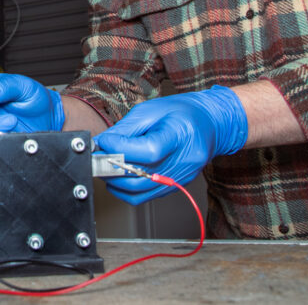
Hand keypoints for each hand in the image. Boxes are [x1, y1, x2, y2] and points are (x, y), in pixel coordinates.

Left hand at [95, 86, 247, 204]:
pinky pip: (145, 197)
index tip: (103, 142)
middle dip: (112, 168)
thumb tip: (102, 142)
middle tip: (97, 157)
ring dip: (115, 182)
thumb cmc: (182, 112)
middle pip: (142, 176)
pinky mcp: (175, 187)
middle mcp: (184, 162)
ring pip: (140, 192)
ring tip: (104, 166)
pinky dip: (126, 190)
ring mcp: (181, 178)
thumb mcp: (151, 110)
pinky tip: (118, 177)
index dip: (120, 149)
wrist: (210, 124)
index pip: (149, 151)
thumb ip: (125, 129)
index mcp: (181, 136)